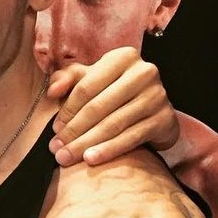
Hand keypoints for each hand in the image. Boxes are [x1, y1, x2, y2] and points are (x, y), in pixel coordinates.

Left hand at [47, 46, 178, 165]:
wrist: (151, 110)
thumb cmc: (112, 91)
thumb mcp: (89, 78)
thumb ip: (66, 79)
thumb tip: (52, 92)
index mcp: (123, 57)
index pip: (86, 86)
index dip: (67, 110)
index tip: (54, 129)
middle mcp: (144, 72)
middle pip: (98, 107)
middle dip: (73, 131)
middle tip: (56, 149)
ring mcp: (157, 96)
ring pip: (113, 124)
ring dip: (86, 144)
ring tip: (67, 157)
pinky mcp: (165, 119)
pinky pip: (131, 138)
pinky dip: (108, 150)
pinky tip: (90, 159)